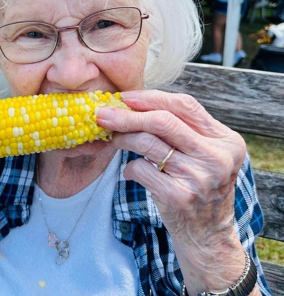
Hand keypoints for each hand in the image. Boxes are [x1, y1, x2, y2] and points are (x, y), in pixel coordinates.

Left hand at [96, 90, 248, 289]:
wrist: (208, 235)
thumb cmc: (200, 187)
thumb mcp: (204, 155)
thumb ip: (183, 129)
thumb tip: (136, 104)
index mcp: (226, 140)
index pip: (185, 105)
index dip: (152, 98)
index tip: (126, 97)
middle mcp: (216, 157)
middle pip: (163, 121)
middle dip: (128, 114)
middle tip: (104, 114)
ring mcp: (199, 177)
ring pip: (147, 142)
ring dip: (123, 138)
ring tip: (114, 139)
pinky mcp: (179, 196)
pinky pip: (140, 169)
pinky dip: (128, 168)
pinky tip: (129, 171)